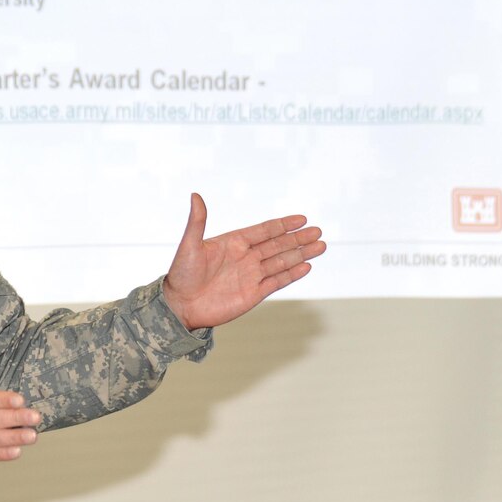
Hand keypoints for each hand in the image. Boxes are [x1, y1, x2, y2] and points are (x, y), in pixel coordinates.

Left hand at [162, 193, 325, 330]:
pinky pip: (277, 282)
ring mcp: (251, 275)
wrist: (181, 306)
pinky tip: (306, 266)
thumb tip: (195, 195)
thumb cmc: (181, 274)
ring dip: (301, 254)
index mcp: (233, 242)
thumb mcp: (189, 245)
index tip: (301, 219)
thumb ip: (197, 221)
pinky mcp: (253, 294)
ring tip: (321, 246)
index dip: (283, 225)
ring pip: (282, 262)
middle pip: (278, 245)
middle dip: (298, 239)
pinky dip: (292, 274)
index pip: (264, 231)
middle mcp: (246, 257)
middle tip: (318, 232)